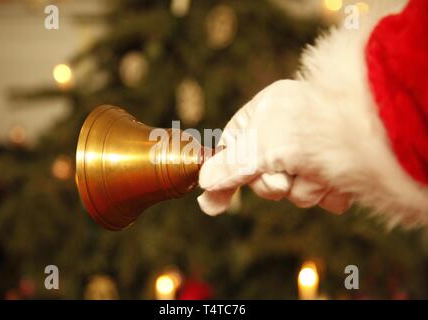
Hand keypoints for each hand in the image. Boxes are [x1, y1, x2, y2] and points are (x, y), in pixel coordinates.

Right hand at [197, 80, 351, 215]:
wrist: (368, 133)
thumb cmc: (307, 128)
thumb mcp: (257, 147)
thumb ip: (228, 168)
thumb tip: (204, 184)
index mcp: (267, 111)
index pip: (233, 145)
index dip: (227, 172)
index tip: (216, 201)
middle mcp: (290, 129)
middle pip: (264, 174)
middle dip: (275, 183)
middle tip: (284, 178)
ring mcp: (315, 150)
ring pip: (293, 189)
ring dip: (304, 189)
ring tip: (318, 173)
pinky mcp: (339, 169)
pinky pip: (321, 194)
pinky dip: (326, 193)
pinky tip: (336, 182)